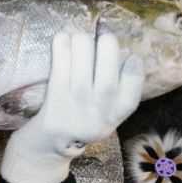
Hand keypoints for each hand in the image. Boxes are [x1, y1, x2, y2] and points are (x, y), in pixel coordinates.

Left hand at [1, 32, 143, 182]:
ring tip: (80, 36)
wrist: (47, 146)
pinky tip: (62, 38)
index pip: (132, 96)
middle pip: (107, 82)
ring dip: (82, 46)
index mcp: (114, 117)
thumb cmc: (79, 120)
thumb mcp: (104, 115)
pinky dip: (61, 49)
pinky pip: (59, 70)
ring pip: (81, 73)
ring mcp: (74, 109)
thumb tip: (118, 51)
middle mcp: (97, 115)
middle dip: (108, 52)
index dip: (134, 71)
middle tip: (105, 36)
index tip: (130, 55)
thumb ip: (115, 93)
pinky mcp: (54, 100)